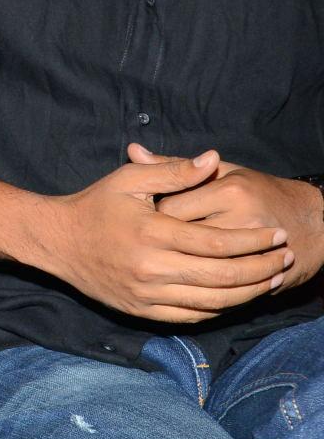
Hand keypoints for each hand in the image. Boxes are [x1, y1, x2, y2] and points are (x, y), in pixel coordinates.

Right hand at [27, 148, 291, 321]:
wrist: (55, 241)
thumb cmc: (95, 205)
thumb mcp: (130, 179)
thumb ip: (174, 170)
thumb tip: (213, 159)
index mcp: (152, 233)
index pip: (217, 243)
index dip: (253, 241)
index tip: (277, 234)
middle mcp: (150, 267)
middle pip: (222, 276)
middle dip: (261, 268)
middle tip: (285, 258)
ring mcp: (145, 293)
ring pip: (212, 301)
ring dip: (248, 292)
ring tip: (271, 278)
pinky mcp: (140, 310)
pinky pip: (191, 315)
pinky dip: (220, 308)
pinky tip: (236, 296)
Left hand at [134, 144, 323, 294]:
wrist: (315, 222)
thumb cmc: (258, 191)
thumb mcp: (220, 172)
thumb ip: (174, 165)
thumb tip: (133, 150)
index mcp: (228, 191)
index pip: (170, 209)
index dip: (153, 217)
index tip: (149, 220)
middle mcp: (241, 220)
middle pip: (180, 239)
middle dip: (162, 243)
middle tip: (158, 243)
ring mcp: (253, 252)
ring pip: (197, 266)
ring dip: (179, 268)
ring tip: (172, 260)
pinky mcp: (261, 275)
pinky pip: (218, 288)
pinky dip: (201, 287)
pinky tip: (190, 280)